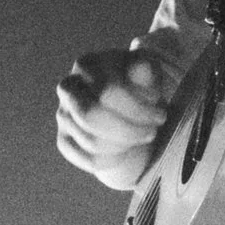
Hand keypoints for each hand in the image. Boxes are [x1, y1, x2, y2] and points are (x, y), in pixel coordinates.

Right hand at [54, 47, 176, 190]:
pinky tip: (130, 149)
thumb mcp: (146, 73)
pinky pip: (88, 159)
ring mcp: (63, 114)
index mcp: (86, 64)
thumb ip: (143, 70)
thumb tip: (140, 65)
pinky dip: (114, 159)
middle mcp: (68, 88)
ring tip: (144, 135)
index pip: (106, 90)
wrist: (125, 104)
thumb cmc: (138, 84)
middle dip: (127, 129)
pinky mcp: (64, 140)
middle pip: (90, 115)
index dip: (136, 107)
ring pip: (91, 141)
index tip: (161, 115)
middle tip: (152, 132)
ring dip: (126, 144)